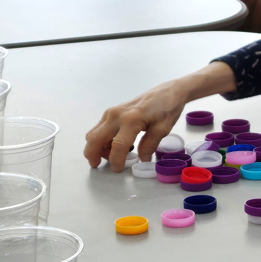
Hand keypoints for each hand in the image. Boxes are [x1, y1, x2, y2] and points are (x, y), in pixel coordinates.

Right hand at [83, 62, 235, 171]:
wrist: (167, 91)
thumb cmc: (167, 108)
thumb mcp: (163, 129)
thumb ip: (150, 145)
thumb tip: (141, 160)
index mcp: (130, 119)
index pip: (117, 146)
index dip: (116, 160)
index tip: (118, 169)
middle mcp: (116, 115)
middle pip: (94, 138)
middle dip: (92, 155)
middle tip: (98, 165)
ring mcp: (112, 112)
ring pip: (94, 133)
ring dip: (97, 147)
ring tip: (112, 155)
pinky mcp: (112, 112)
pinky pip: (99, 128)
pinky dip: (101, 139)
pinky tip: (115, 145)